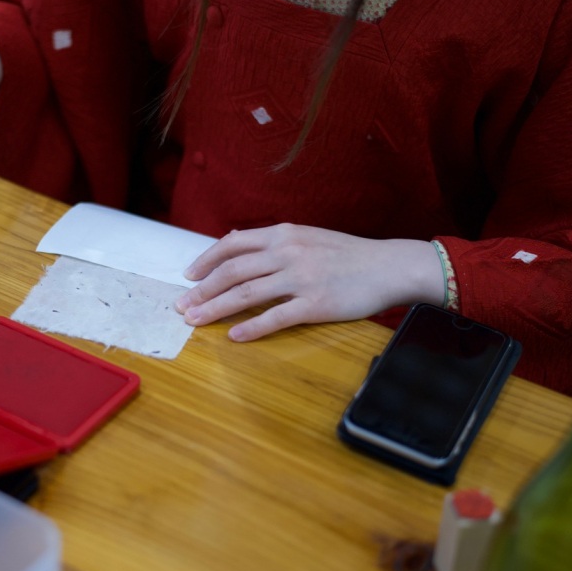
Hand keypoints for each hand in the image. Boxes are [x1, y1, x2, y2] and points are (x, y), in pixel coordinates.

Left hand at [174, 224, 444, 340]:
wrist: (388, 266)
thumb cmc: (347, 255)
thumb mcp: (308, 237)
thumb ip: (275, 242)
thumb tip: (239, 246)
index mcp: (283, 234)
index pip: (232, 244)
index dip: (206, 261)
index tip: (189, 276)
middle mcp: (287, 252)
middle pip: (232, 272)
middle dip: (202, 290)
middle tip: (183, 306)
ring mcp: (300, 278)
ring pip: (245, 295)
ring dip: (215, 309)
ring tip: (195, 321)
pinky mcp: (315, 304)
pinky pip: (275, 317)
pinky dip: (251, 328)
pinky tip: (234, 336)